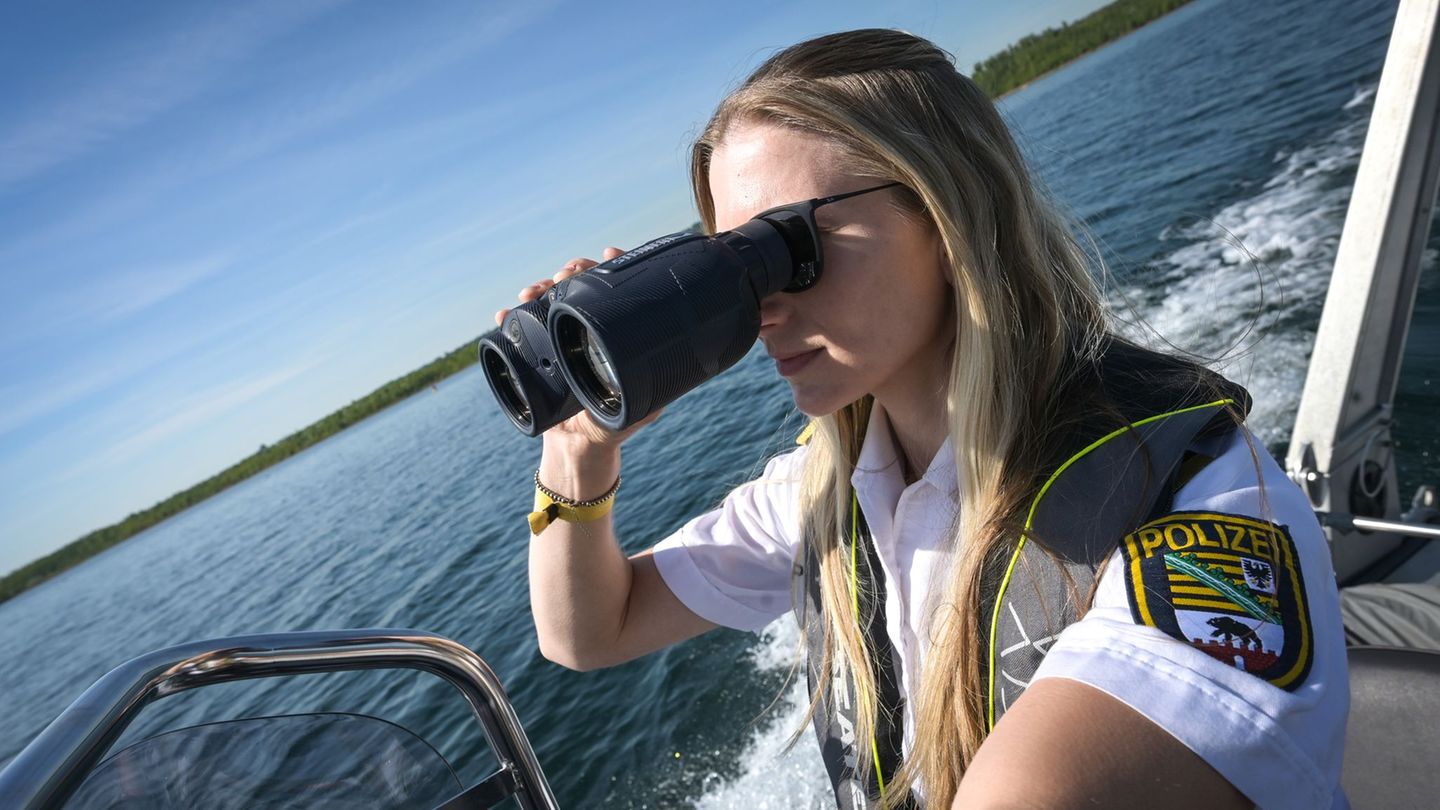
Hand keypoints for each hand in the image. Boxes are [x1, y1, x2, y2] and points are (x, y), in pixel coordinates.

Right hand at [494, 248, 663, 455]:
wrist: (578, 448)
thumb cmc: (612, 426)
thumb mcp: (639, 409)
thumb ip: (651, 395)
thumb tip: (663, 380)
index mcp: (613, 334)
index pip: (615, 292)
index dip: (613, 269)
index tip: (610, 255)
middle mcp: (586, 331)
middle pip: (580, 288)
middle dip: (573, 272)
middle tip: (569, 271)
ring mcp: (558, 340)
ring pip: (549, 302)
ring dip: (539, 288)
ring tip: (534, 289)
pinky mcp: (535, 354)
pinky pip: (519, 332)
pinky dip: (508, 319)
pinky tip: (503, 313)